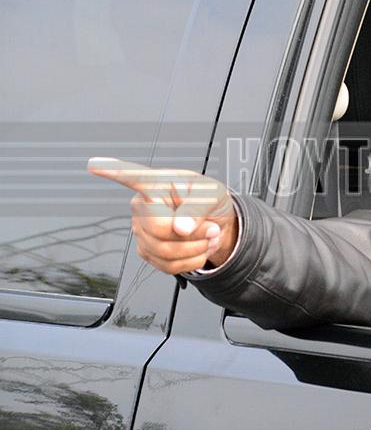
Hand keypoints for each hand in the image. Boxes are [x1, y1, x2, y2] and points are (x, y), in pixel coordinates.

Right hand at [87, 157, 238, 273]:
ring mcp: (142, 229)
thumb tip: (180, 227)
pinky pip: (167, 265)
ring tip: (206, 236)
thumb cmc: (210, 200)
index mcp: (159, 184)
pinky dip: (191, 261)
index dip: (114, 171)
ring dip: (195, 249)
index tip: (95, 163)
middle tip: (211, 229)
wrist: (215, 221)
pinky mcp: (147, 250)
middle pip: (158, 229)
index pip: (135, 178)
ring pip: (163, 251)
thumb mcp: (214, 195)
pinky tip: (197, 247)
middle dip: (193, 235)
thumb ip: (197, 209)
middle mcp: (144, 205)